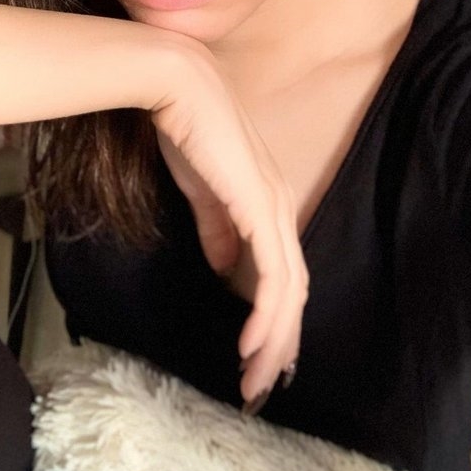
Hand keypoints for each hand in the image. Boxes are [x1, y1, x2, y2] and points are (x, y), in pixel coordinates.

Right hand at [151, 45, 307, 406]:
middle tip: (260, 384)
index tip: (259, 354)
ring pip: (289, 290)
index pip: (282, 271)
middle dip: (279, 341)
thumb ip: (217, 227)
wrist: (177, 86)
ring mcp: (274, 208)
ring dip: (275, 339)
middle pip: (293, 289)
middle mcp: (280, 208)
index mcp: (267, 203)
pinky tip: (252, 343)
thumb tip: (226, 267)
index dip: (275, 316)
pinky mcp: (260, 209)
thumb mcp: (202, 190)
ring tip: (255, 379)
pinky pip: (274, 275)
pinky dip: (266, 315)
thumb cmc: (187, 129)